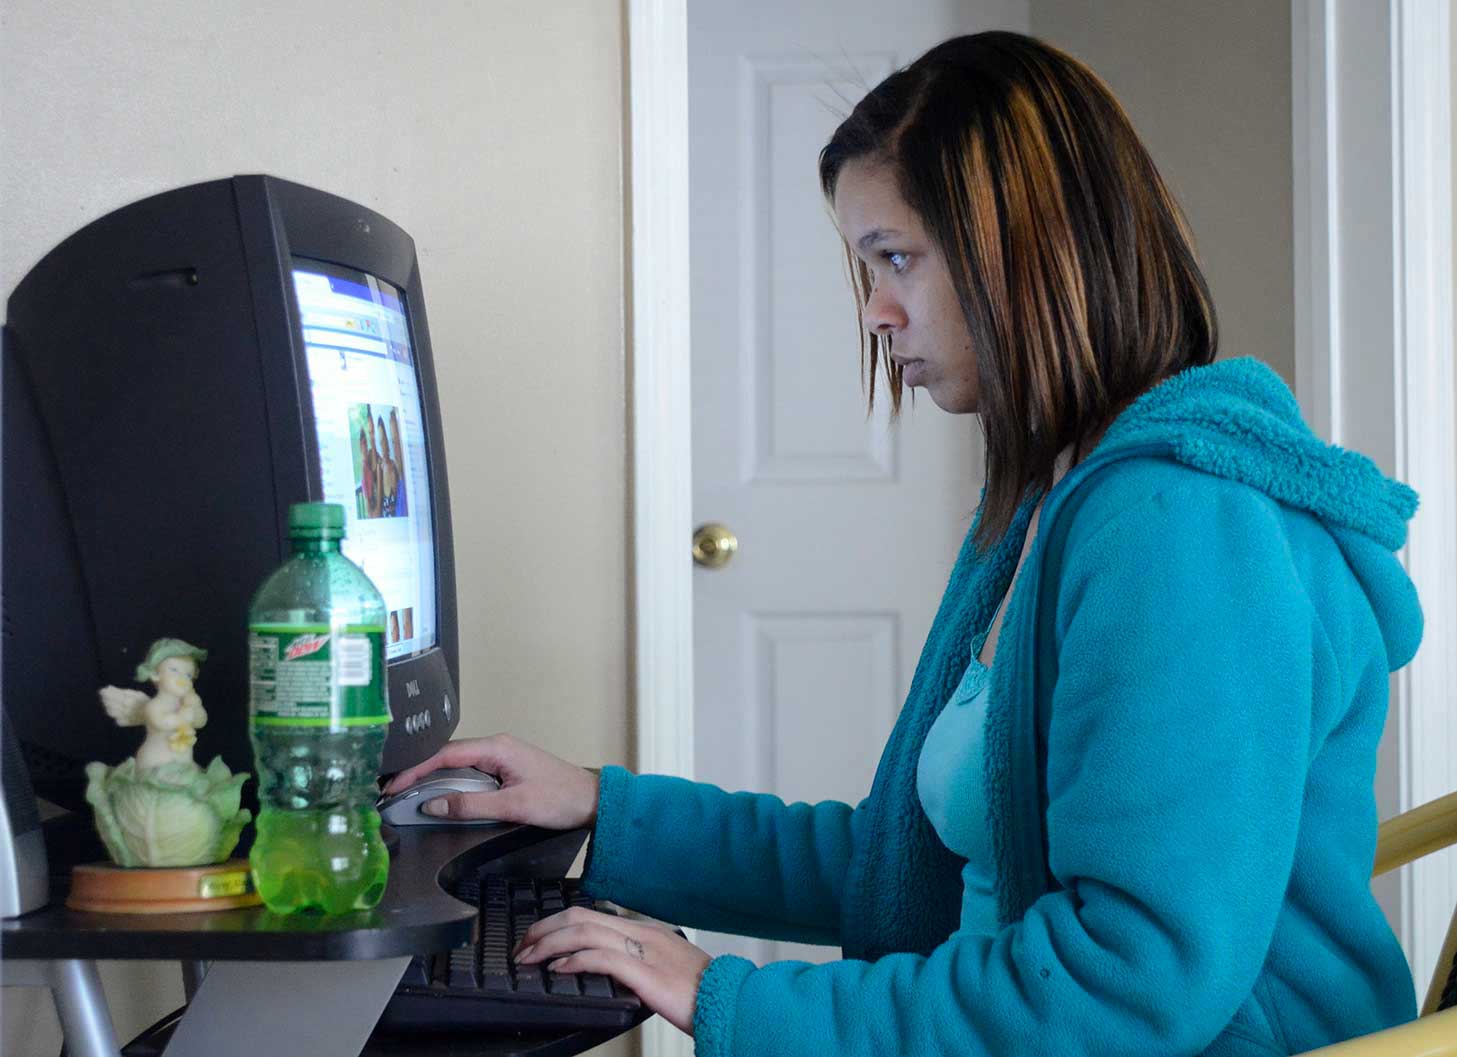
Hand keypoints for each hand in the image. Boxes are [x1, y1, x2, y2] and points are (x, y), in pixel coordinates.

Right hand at [381, 734, 599, 829]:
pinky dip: (451, 783)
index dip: (416, 770)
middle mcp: (496, 746)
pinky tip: (440, 795)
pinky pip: (470, 771)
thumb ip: (470, 805)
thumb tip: (432, 805)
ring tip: (408, 794)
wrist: (592, 801)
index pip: (445, 754)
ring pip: (457, 764)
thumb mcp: (513, 806)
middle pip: (447, 756)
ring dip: (433, 778)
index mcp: (497, 747)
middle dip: (418, 772)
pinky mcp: (506, 768)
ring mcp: (501, 756)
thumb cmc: (560, 799)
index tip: (394, 786)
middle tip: (393, 792)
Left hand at [515, 907, 709, 1034]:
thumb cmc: (700, 991)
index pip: (590, 915)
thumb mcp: (665, 968)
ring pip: (584, 931)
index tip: (538, 939)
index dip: (556, 924)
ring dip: (549, 943)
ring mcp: (642, 949)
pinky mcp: (643, 971)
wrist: (728, 1000)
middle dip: (544, 929)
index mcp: (645, 931)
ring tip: (530, 957)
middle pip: (580, 916)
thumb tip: (609, 968)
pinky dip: (573, 960)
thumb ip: (638, 962)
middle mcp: (640, 933)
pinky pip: (600, 957)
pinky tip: (558, 969)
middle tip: (523, 946)